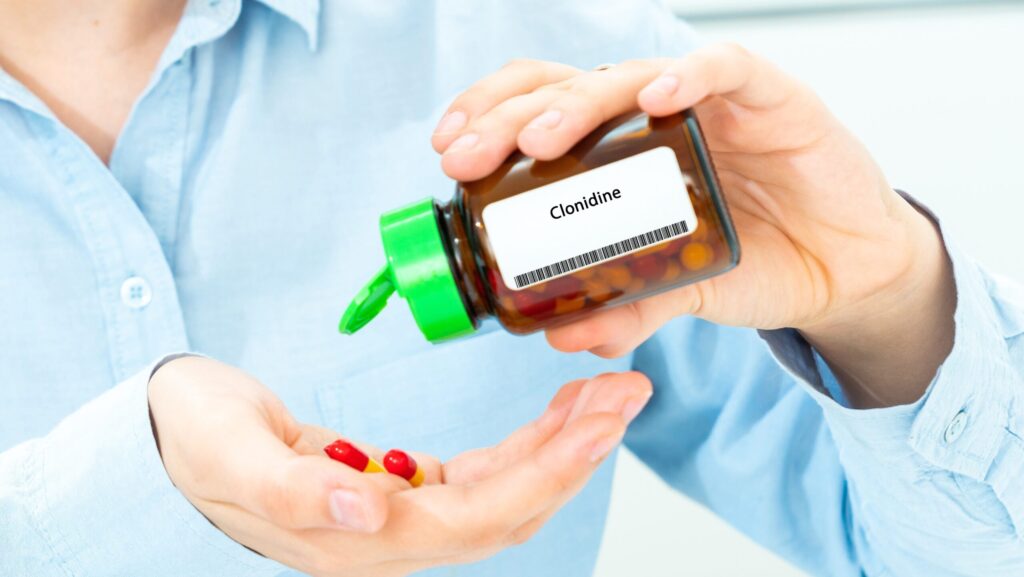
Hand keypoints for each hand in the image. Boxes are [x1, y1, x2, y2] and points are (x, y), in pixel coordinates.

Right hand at [148, 356, 650, 575]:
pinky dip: (525, 444)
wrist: (173, 437)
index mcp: (358, 541)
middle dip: (577, 454)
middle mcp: (390, 541)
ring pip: (505, 493)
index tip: (601, 421)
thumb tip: (370, 510)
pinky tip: (555, 415)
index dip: (547, 473)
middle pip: (510, 509)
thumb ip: (295, 492)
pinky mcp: (401, 488)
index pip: (478, 517)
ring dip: (561, 447)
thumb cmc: (194, 440)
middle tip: (628, 393)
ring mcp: (400, 517)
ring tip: (607, 395)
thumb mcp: (229, 455)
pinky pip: (481, 475)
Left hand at [432, 45, 953, 406]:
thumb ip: (626, 309)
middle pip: (565, 91)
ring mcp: (709, 102)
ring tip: (539, 141)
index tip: (451, 155)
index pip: (541, 113)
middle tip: (467, 156)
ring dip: (577, 103)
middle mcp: (655, 116)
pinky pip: (725, 69)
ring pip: (629, 76)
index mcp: (622, 150)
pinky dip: (689, 78)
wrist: (843, 270)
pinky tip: (659, 100)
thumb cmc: (756, 261)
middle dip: (508, 118)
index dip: (490, 122)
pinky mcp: (770, 98)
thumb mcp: (677, 292)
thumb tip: (561, 336)